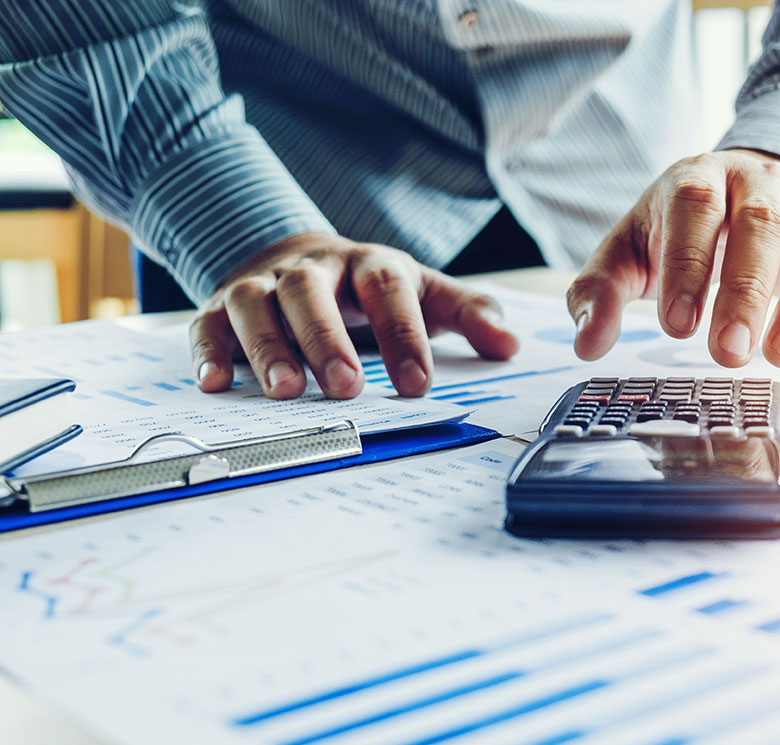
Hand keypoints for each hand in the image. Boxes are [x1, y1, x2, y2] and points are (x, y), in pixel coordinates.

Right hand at [190, 233, 518, 398]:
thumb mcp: (422, 292)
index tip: (417, 384)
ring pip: (255, 305)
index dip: (403, 335)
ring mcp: (261, 286)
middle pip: (312, 294)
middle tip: (346, 387)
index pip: (387, 290)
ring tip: (286, 392)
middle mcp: (310, 271)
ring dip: (267, 347)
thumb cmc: (369, 287)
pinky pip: (208, 325)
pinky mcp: (219, 308)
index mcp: (367, 265)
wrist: (297, 257)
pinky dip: (209, 352)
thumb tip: (510, 344)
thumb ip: (467, 314)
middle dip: (329, 340)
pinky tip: (216, 385)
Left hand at [568, 149, 779, 368]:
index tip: (679, 328)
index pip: (696, 208)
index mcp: (698, 179)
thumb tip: (587, 343)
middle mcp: (761, 182)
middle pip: (762, 223)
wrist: (745, 188)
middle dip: (747, 290)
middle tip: (732, 354)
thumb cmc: (678, 232)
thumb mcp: (630, 252)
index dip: (690, 264)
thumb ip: (601, 291)